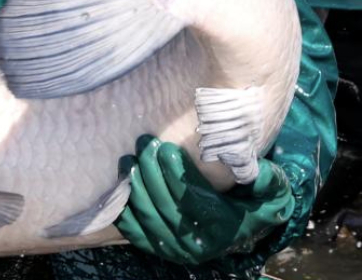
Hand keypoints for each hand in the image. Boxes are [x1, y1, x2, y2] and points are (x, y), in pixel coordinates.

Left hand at [115, 136, 293, 264]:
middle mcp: (197, 244)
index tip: (165, 147)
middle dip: (150, 170)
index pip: (190, 198)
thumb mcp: (272, 191)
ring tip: (130, 158)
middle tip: (145, 144)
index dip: (174, 173)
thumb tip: (255, 169)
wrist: (243, 229)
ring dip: (134, 185)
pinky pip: (135, 232)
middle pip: (163, 204)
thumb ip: (268, 179)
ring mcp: (176, 249)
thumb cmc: (255, 203)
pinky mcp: (160, 249)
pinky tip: (121, 185)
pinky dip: (124, 210)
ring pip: (147, 215)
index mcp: (221, 227)